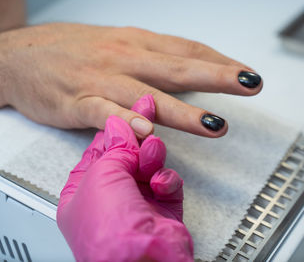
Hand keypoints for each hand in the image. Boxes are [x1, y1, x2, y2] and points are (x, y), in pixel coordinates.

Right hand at [0, 23, 262, 137]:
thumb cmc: (76, 51)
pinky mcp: (76, 102)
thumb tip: (194, 70)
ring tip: (214, 125)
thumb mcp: (121, 45)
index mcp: (138, 43)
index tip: (248, 72)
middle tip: (250, 84)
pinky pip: (103, 113)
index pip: (188, 49)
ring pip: (148, 95)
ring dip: (183, 112)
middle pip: (178, 68)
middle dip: (217, 77)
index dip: (220, 61)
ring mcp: (101, 80)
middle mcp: (125, 58)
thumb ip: (157, 59)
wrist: (19, 55)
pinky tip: (145, 130)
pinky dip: (125, 121)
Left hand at [57, 95, 192, 261]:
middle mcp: (110, 199)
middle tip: (149, 111)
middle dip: (138, 139)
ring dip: (152, 156)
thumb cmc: (109, 232)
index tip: (129, 110)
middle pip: (127, 156)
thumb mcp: (102, 175)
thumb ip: (115, 146)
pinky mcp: (162, 210)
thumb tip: (120, 125)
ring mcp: (136, 204)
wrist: (143, 261)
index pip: (100, 151)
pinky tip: (161, 183)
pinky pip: (167, 184)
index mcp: (83, 193)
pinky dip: (167, 181)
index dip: (115, 129)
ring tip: (154, 148)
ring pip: (149, 167)